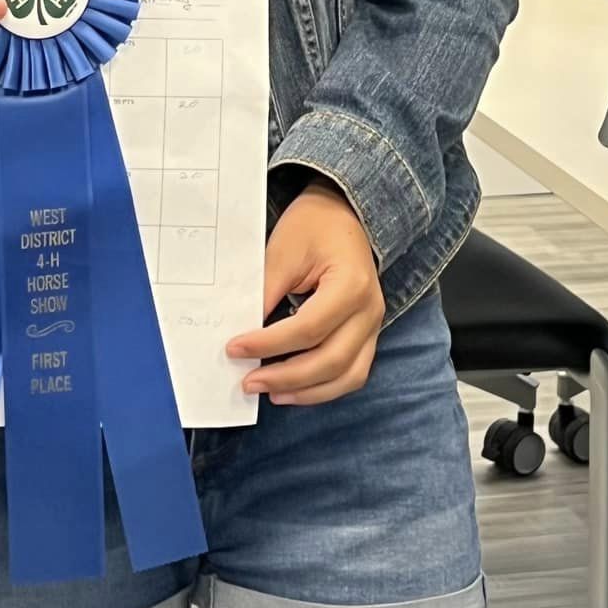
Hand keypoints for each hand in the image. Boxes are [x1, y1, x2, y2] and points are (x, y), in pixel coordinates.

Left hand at [225, 179, 384, 405]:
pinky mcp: (369, 334)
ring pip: (347, 376)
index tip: (234, 348)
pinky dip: (324, 387)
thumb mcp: (282, 251)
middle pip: (331, 360)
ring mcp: (374, 325)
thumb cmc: (312, 226)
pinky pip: (353, 372)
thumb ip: (265, 293)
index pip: (308, 328)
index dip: (269, 344)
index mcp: (351, 284)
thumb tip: (241, 334)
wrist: (343, 213)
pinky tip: (295, 389)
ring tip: (272, 394)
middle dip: (287, 377)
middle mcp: (370, 310)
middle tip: (248, 381)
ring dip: (308, 392)